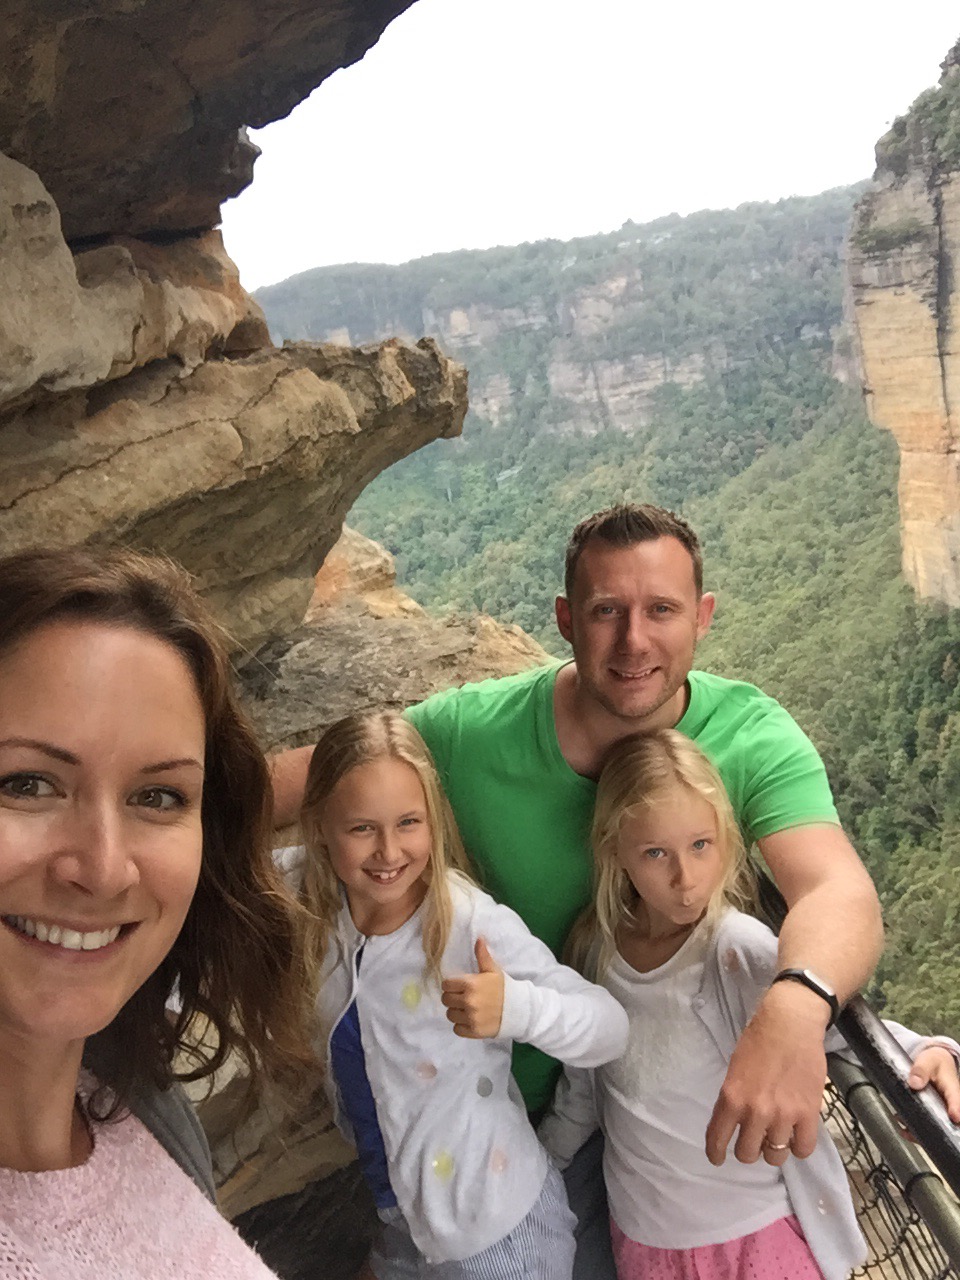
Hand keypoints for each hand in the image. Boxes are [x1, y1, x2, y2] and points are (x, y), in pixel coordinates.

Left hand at [441, 938, 504, 1038]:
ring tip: (466, 1009)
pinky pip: (456, 1029)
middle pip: (446, 1000)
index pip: (446, 985)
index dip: (451, 985)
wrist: (518, 1010)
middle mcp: (468, 1001)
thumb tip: (479, 937)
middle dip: (452, 998)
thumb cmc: (504, 988)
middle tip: (462, 997)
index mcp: (471, 984)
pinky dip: (461, 1026)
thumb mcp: (493, 970)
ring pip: (450, 1015)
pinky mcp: (474, 1031)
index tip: (458, 986)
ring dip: (456, 1012)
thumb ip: (482, 955)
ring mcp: (471, 1018)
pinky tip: (470, 1019)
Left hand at [706, 983, 827, 1167]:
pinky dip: (799, 1147)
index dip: (715, 1154)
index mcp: (731, 1097)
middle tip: (754, 1140)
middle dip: (749, 1150)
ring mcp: (783, 1115)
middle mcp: (755, 1111)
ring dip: (774, 1149)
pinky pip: (803, 1150)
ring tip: (777, 1137)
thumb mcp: (735, 1069)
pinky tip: (796, 1136)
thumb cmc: (759, 1040)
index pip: (717, 1139)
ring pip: (775, 1156)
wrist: (790, 1024)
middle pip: (747, 1154)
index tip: (717, 1159)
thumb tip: (736, 1122)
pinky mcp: (809, 1114)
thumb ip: (734, 1098)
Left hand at [905, 1047, 959, 1125]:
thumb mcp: (927, 1061)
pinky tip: (905, 1130)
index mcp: (952, 1089)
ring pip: (936, 1126)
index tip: (955, 1117)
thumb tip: (914, 1083)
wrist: (934, 1063)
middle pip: (948, 1120)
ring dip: (922, 1131)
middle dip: (937, 1128)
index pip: (957, 1100)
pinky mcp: (933, 1114)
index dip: (956, 1109)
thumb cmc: (934, 1062)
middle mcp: (949, 1104)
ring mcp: (942, 1111)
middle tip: (918, 1130)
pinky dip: (916, 1131)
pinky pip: (927, 1126)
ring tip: (906, 1128)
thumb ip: (920, 1070)